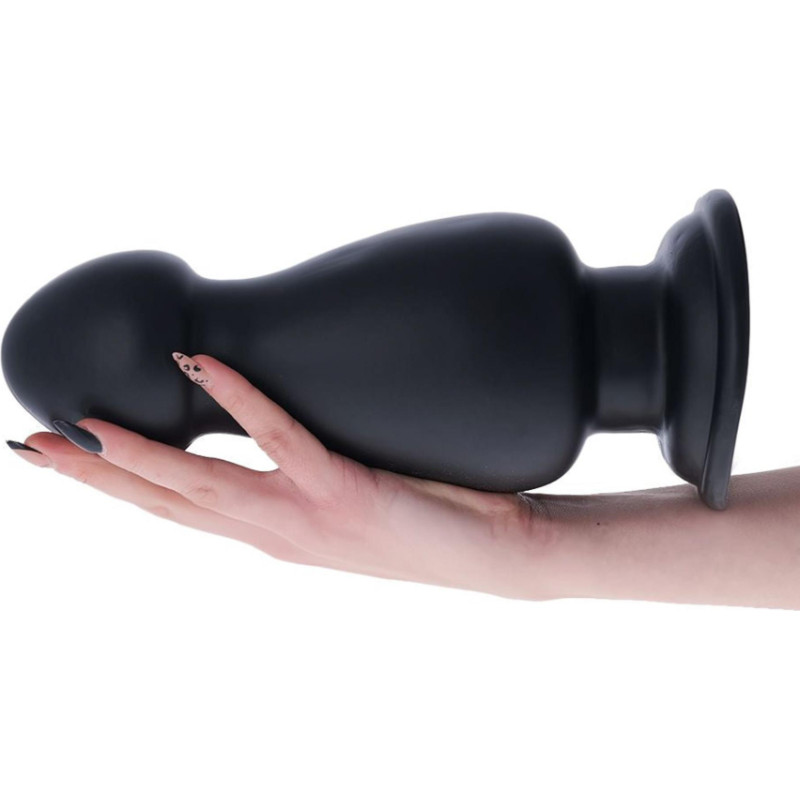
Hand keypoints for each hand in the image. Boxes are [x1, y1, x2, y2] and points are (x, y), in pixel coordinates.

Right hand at [10, 354, 556, 599]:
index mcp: (274, 535)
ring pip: (200, 486)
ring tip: (78, 427)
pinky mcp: (343, 493)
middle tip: (30, 448)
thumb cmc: (430, 522)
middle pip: (166, 506)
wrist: (501, 559)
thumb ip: (304, 477)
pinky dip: (237, 400)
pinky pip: (279, 438)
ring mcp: (304, 517)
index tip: (66, 460)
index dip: (116, 489)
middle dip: (95, 479)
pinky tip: (198, 365)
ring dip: (134, 456)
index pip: (177, 512)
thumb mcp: (348, 503)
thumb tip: (276, 437)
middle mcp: (276, 533)